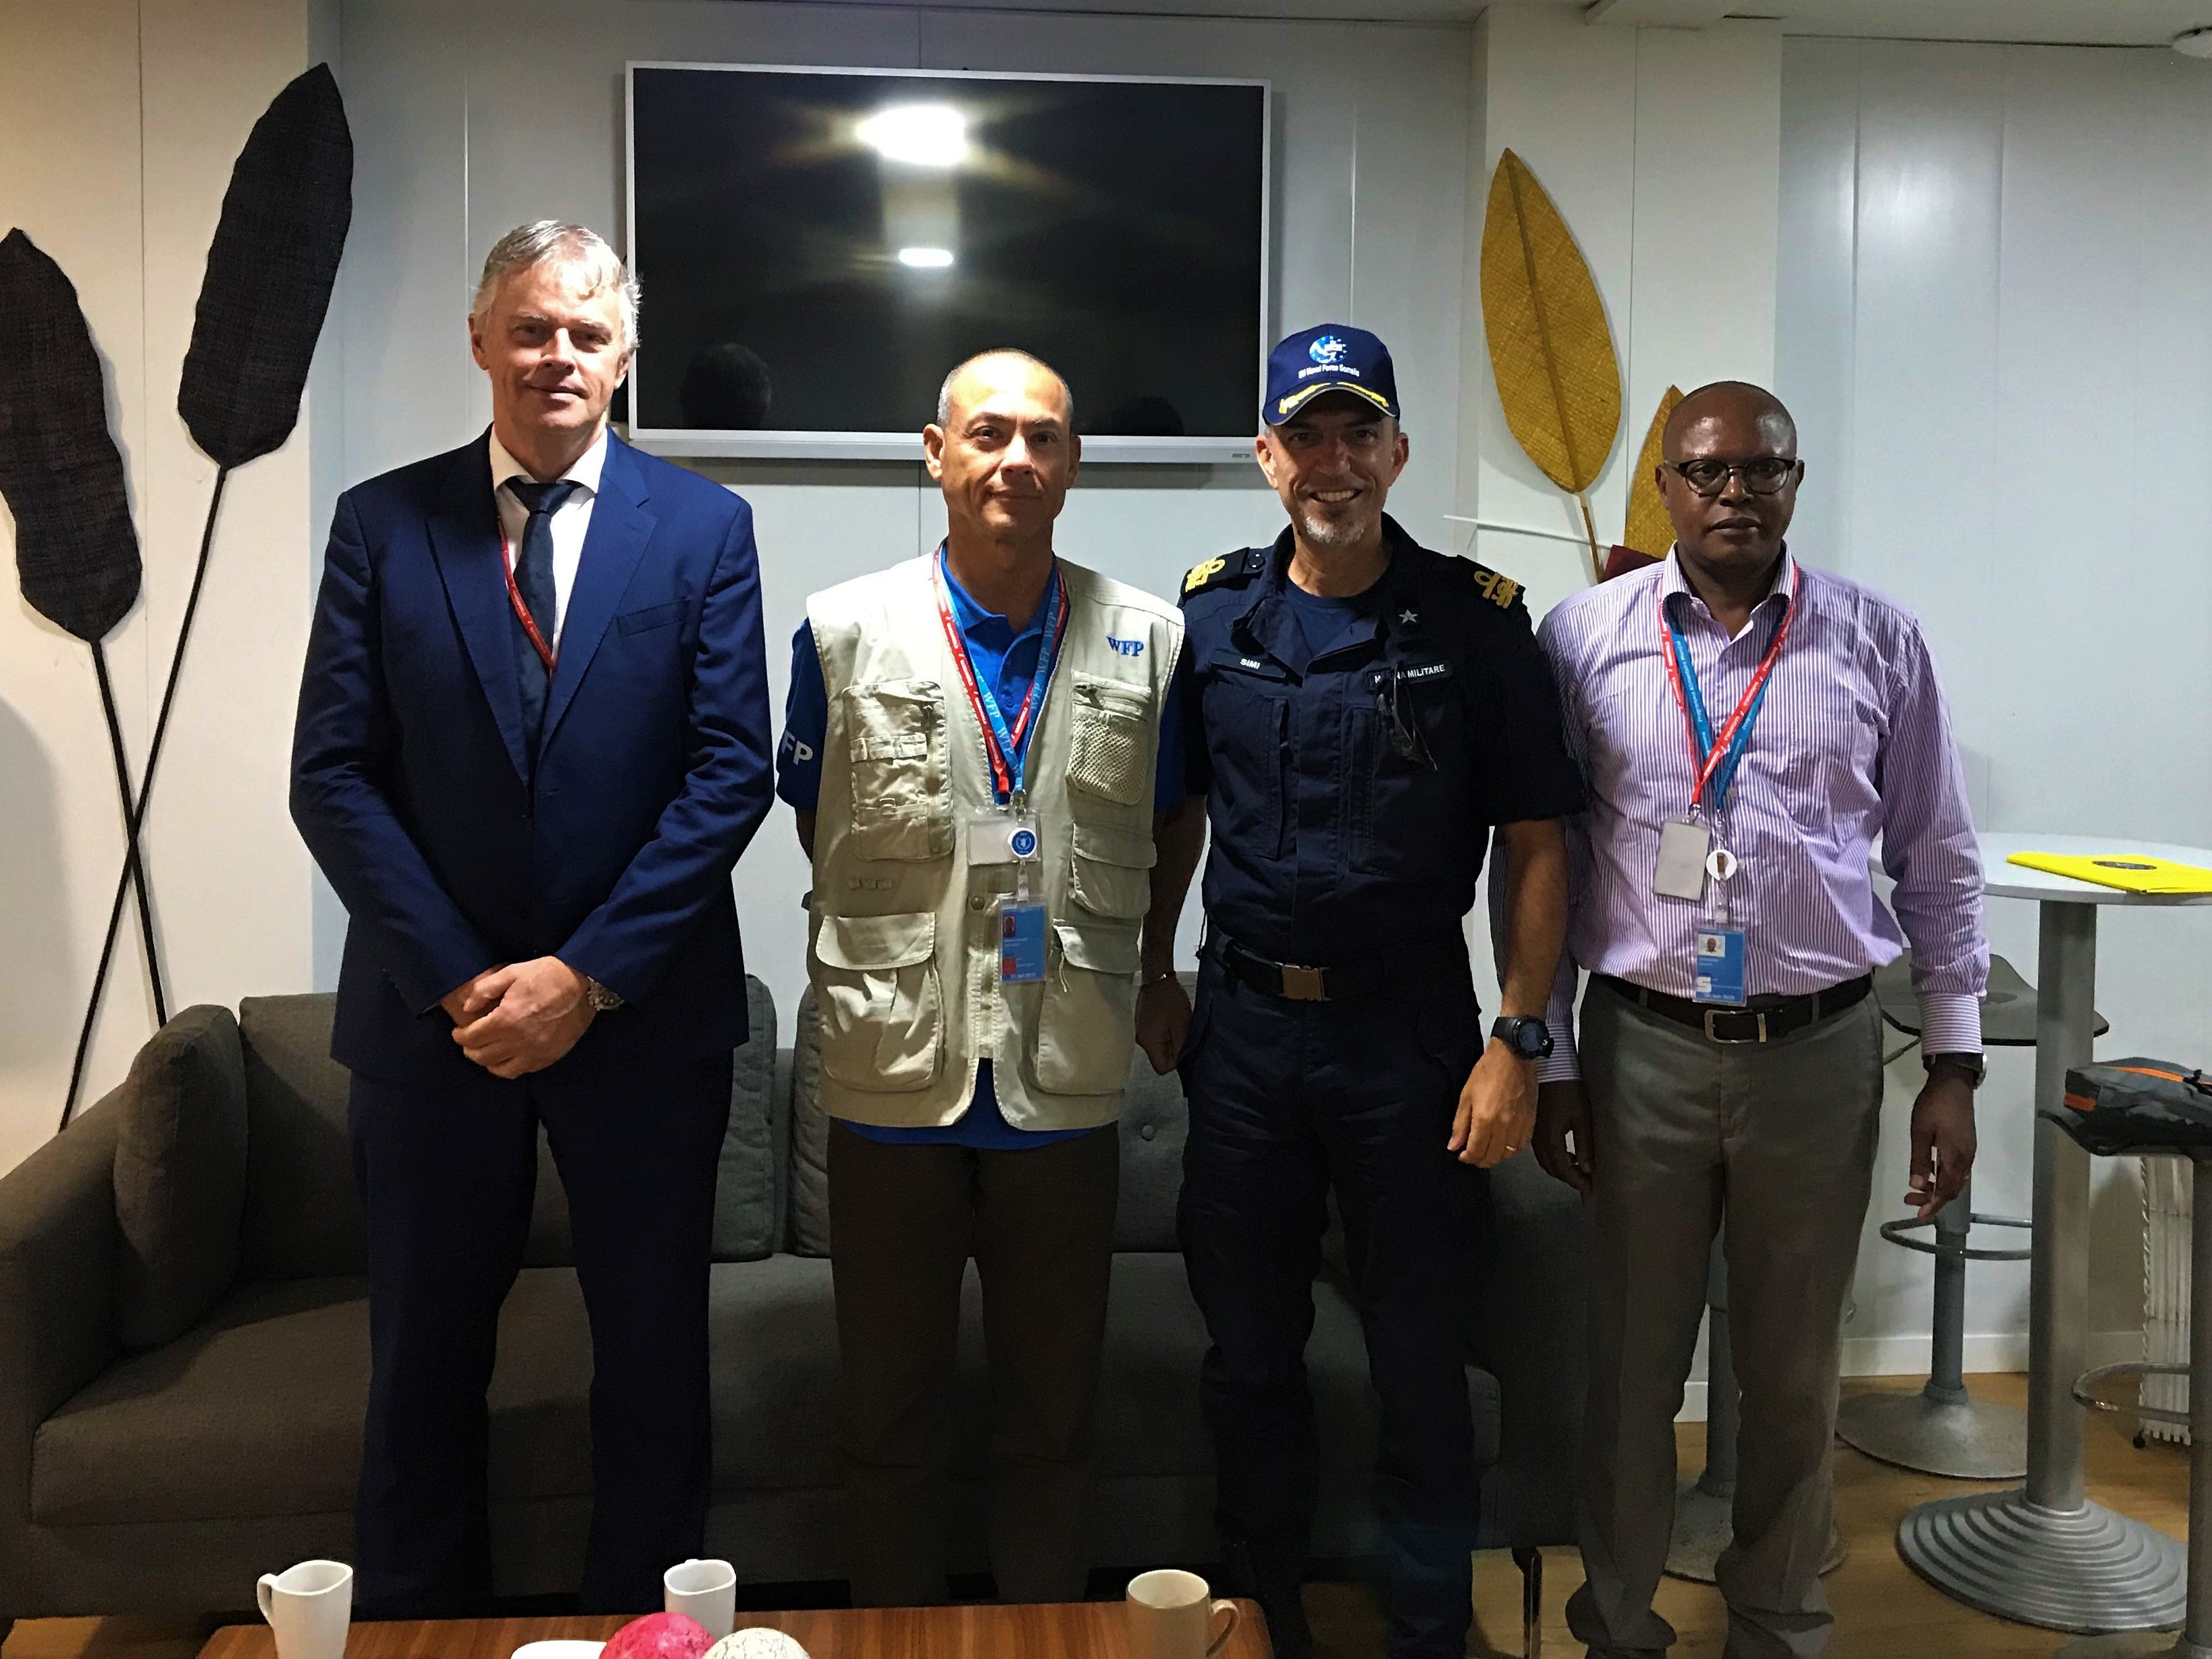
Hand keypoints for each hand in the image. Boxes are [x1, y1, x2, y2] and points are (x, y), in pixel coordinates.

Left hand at [451, 956, 594, 1078]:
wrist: (582, 982)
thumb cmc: (546, 974)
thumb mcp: (511, 972)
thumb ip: (484, 990)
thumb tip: (468, 1007)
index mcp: (506, 1019)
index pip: (471, 1038)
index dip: (459, 1035)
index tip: (458, 1031)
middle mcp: (519, 1041)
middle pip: (482, 1056)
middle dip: (470, 1049)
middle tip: (469, 1041)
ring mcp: (535, 1051)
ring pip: (500, 1069)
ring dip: (488, 1062)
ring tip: (487, 1051)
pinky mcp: (549, 1056)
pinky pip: (522, 1070)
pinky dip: (510, 1067)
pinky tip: (509, 1056)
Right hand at [1135, 975, 1191, 1073]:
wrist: (1157, 978)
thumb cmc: (1171, 1001)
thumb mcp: (1182, 1026)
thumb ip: (1181, 1048)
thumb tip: (1179, 1062)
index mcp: (1150, 1043)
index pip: (1162, 1068)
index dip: (1175, 1062)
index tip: (1183, 1047)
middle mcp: (1141, 1041)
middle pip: (1159, 1058)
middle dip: (1172, 1051)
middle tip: (1182, 1035)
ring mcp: (1140, 1033)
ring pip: (1157, 1047)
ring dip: (1169, 1041)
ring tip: (1177, 1026)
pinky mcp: (1141, 1025)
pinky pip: (1154, 1037)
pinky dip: (1163, 1034)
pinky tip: (1169, 1021)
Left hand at [1449, 1039, 1536, 1166]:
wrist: (1513, 1057)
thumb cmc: (1488, 1071)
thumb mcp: (1466, 1096)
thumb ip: (1459, 1124)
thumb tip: (1454, 1145)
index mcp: (1485, 1120)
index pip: (1475, 1152)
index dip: (1466, 1158)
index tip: (1461, 1155)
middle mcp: (1504, 1127)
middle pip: (1492, 1158)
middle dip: (1479, 1160)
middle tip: (1472, 1154)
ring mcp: (1520, 1125)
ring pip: (1508, 1155)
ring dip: (1496, 1156)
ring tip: (1487, 1148)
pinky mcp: (1531, 1121)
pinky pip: (1521, 1145)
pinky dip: (1511, 1149)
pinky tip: (1504, 1142)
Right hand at [1534, 1079, 1594, 1194]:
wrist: (1549, 1068)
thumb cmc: (1568, 1091)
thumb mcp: (1582, 1118)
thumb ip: (1584, 1145)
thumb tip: (1588, 1168)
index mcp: (1550, 1139)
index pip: (1563, 1169)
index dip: (1576, 1181)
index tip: (1589, 1188)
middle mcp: (1538, 1141)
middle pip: (1551, 1168)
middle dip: (1568, 1177)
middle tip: (1585, 1181)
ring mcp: (1533, 1134)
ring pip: (1545, 1161)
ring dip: (1560, 1168)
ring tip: (1577, 1169)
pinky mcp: (1532, 1127)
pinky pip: (1541, 1152)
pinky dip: (1553, 1158)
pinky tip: (1565, 1153)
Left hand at [1906, 1071, 1976, 1219]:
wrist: (1953, 1083)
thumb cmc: (1934, 1106)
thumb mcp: (1920, 1131)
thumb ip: (1919, 1159)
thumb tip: (1917, 1185)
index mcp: (1955, 1157)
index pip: (1946, 1190)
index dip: (1933, 1204)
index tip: (1918, 1214)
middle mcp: (1966, 1158)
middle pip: (1952, 1188)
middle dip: (1933, 1198)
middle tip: (1910, 1200)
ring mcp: (1968, 1150)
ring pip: (1955, 1179)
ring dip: (1938, 1187)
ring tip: (1917, 1189)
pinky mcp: (1966, 1143)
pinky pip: (1957, 1169)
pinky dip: (1943, 1176)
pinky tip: (1930, 1172)